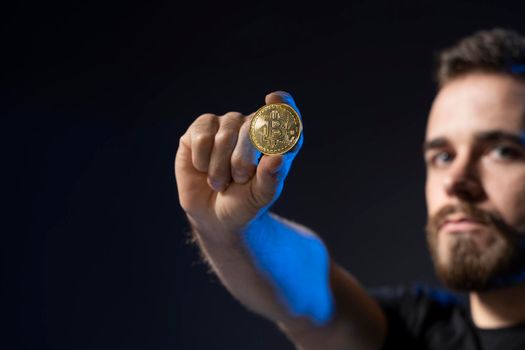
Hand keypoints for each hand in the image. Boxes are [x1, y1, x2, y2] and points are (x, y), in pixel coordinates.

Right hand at [175, 91, 302, 235]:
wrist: (213, 215)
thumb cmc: (244, 203)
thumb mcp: (260, 197)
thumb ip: (271, 178)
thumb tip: (278, 157)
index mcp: (276, 141)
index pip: (286, 115)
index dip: (283, 105)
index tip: (274, 100)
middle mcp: (252, 126)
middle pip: (252, 126)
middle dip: (243, 160)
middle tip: (239, 180)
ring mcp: (226, 125)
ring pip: (225, 136)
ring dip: (220, 168)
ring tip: (220, 183)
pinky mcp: (201, 129)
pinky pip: (202, 137)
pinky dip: (202, 161)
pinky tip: (203, 169)